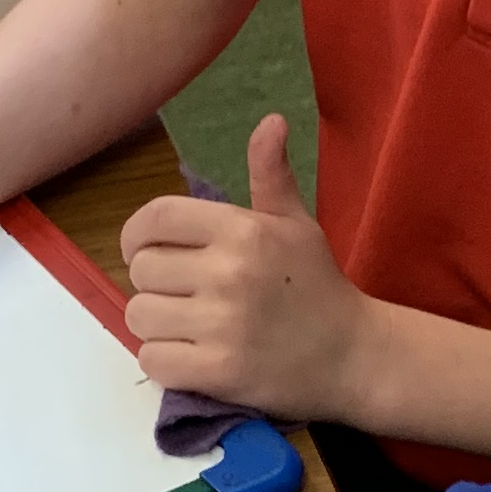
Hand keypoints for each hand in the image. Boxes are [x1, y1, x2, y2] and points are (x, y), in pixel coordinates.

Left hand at [117, 113, 368, 420]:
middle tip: (184, 296)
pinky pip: (153, 360)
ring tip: (188, 328)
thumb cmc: (317, 285)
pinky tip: (192, 357)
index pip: (154, 219)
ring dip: (156, 325)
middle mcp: (229, 271)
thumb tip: (271, 120)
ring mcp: (223, 324)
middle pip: (141, 269)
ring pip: (139, 316)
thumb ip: (271, 174)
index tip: (148, 252)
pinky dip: (165, 362)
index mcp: (243, 229)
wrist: (354, 355)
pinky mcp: (220, 371)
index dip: (136, 235)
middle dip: (154, 283)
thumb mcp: (297, 223)